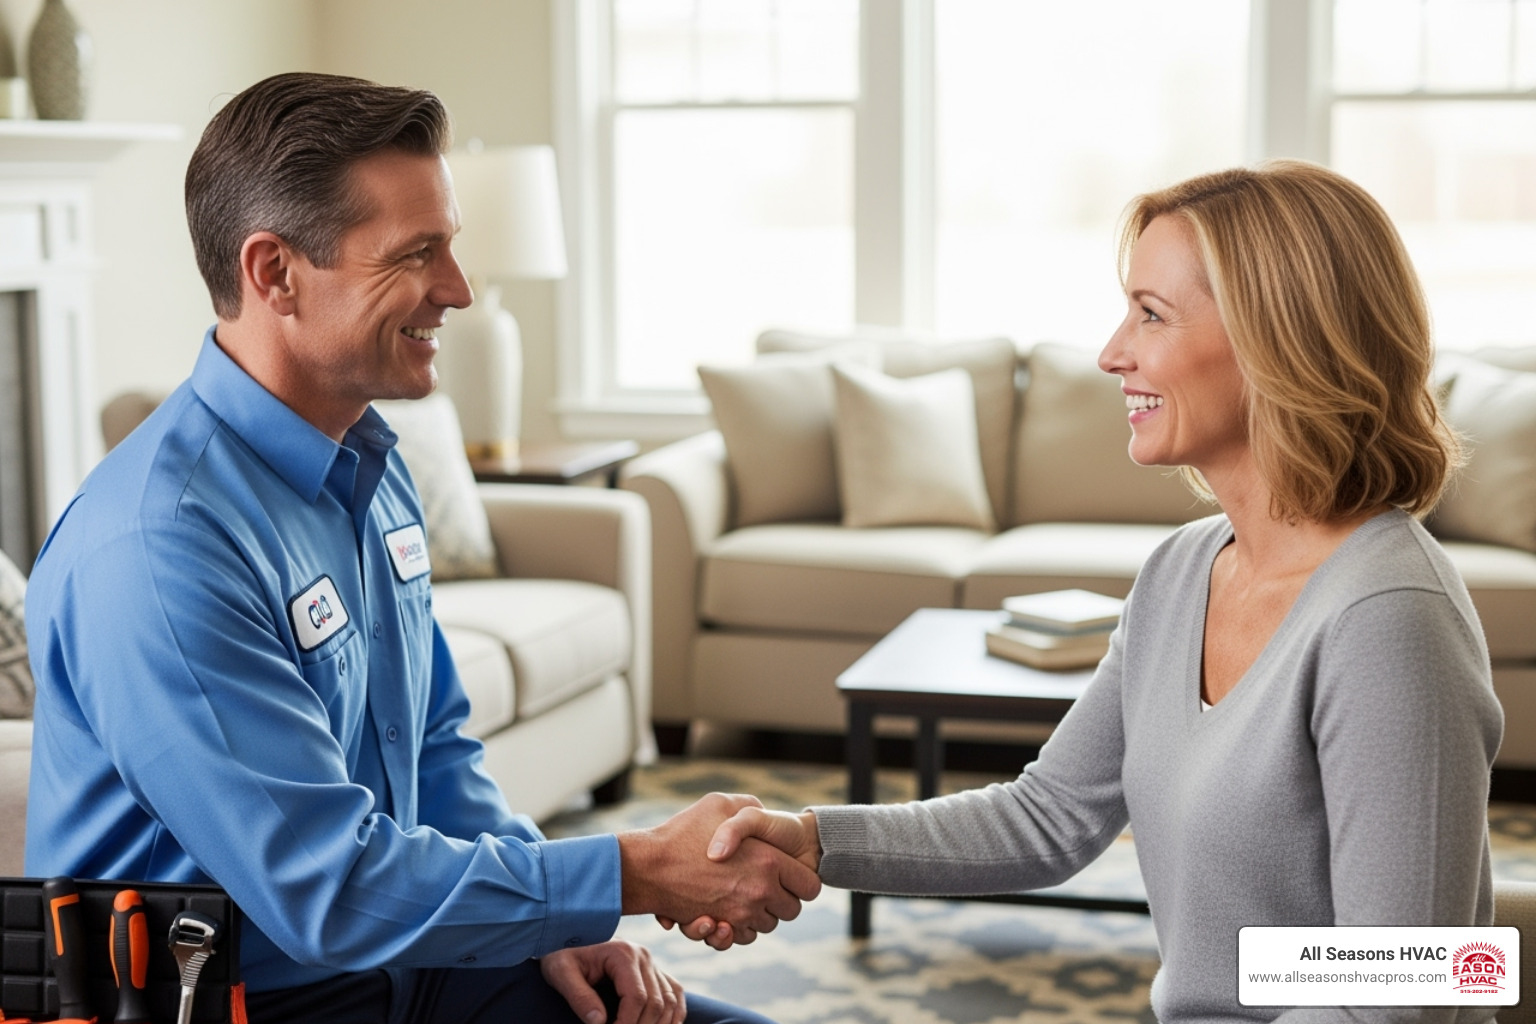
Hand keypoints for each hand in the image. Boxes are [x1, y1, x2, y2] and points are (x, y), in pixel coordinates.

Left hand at [539, 940, 685, 1023]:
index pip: (637, 997)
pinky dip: (673, 1015)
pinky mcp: (654, 971)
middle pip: (656, 1002)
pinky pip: (674, 994)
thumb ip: (578, 996)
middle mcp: (643, 955)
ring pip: (669, 1000)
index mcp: (623, 953)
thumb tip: (599, 1023)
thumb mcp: (561, 973)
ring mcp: (651, 963)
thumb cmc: (561, 954)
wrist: (568, 936)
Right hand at [618, 793, 820, 944]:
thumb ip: (748, 807)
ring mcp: (741, 913)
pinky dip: (738, 929)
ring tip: (741, 895)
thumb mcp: (720, 803)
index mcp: (769, 861)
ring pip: (767, 926)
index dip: (802, 881)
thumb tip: (762, 813)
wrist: (647, 866)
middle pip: (791, 911)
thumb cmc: (682, 831)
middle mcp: (760, 891)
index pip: (809, 886)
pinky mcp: (721, 928)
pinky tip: (725, 910)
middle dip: (781, 900)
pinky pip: (742, 937)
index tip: (789, 874)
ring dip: (758, 915)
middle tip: (764, 884)